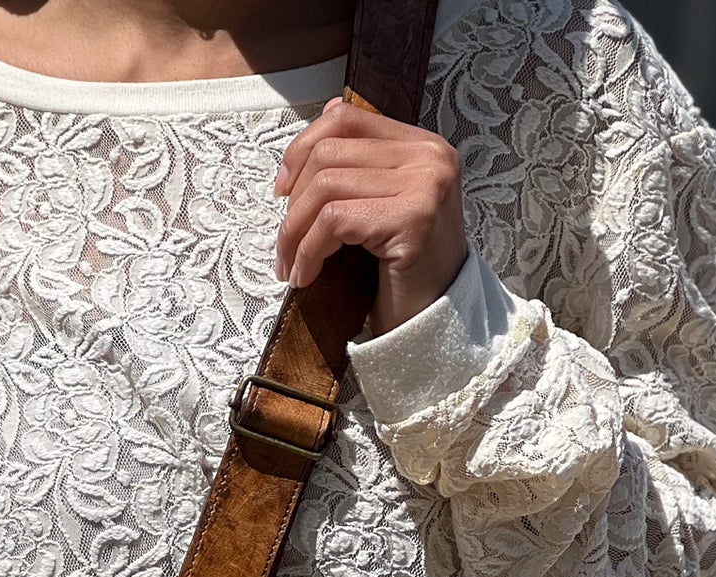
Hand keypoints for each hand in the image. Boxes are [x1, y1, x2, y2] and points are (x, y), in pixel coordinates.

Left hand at [274, 98, 467, 336]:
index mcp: (422, 146)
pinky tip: (306, 276)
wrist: (433, 324)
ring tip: (289, 265)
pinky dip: (309, 250)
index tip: (282, 190)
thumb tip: (325, 112)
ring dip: (295, 232)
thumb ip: (362, 163)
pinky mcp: (413, 219)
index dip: (303, 148)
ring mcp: (425, 186)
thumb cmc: (402, 271)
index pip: (347, 118)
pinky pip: (335, 221)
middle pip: (330, 152)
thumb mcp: (382, 206)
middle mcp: (430, 157)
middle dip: (293, 203)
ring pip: (327, 186)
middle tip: (283, 243)